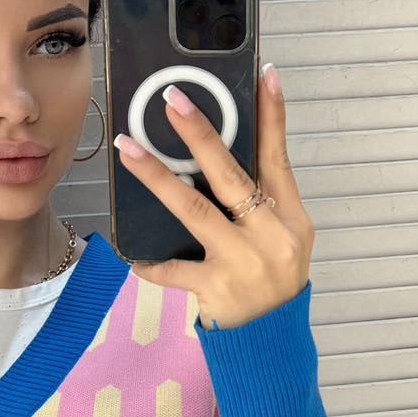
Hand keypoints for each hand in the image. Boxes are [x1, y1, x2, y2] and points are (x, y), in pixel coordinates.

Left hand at [113, 62, 314, 330]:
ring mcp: (242, 262)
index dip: (272, 117)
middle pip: (230, 176)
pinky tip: (132, 254)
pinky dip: (151, 263)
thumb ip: (260, 202)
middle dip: (199, 135)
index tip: (264, 74)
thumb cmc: (272, 281)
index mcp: (289, 218)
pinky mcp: (216, 290)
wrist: (273, 342)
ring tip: (129, 149)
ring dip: (157, 178)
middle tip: (172, 101)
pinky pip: (173, 270)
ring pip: (193, 211)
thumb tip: (218, 155)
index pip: (279, 158)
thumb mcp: (282, 238)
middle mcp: (269, 236)